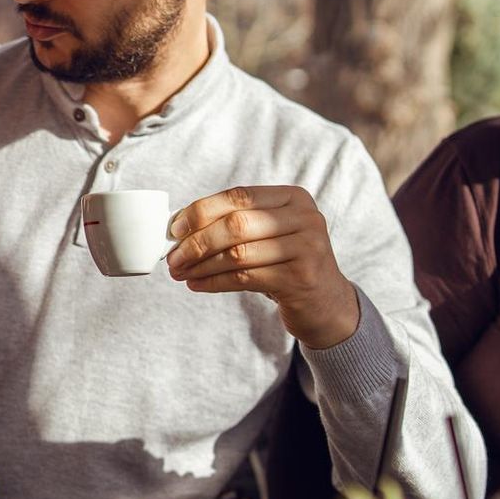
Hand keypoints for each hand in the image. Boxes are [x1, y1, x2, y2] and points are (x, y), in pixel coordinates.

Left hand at [166, 185, 360, 349]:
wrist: (326, 302)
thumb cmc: (285, 263)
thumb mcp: (268, 235)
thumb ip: (235, 223)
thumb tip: (179, 226)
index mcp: (293, 198)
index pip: (238, 196)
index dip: (201, 211)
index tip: (174, 229)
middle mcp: (305, 217)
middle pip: (236, 225)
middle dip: (196, 242)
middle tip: (173, 258)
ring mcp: (307, 248)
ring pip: (238, 254)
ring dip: (201, 265)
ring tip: (180, 273)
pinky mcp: (300, 279)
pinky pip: (245, 278)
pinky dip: (214, 282)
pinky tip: (197, 285)